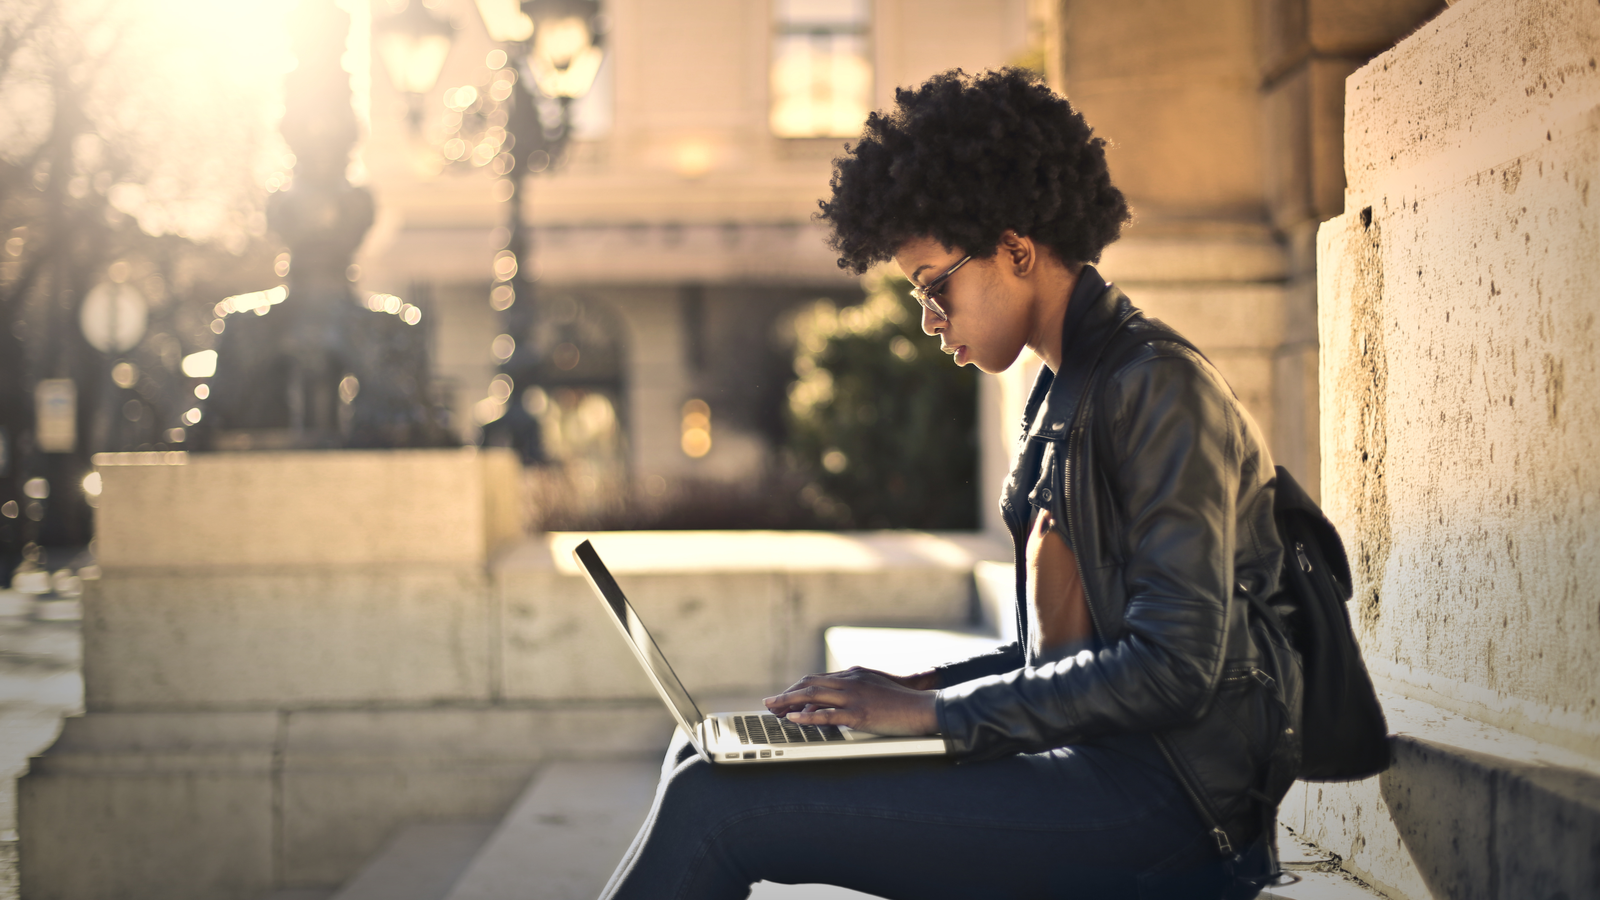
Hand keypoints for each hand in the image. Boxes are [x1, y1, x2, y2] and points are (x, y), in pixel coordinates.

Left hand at [763, 667, 939, 735]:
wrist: (924, 707)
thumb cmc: (902, 702)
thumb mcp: (875, 688)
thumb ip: (853, 692)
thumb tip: (831, 705)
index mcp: (854, 675)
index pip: (818, 680)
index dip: (798, 689)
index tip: (785, 697)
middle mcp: (850, 682)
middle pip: (809, 684)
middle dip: (787, 694)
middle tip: (771, 703)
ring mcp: (854, 697)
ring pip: (812, 696)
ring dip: (788, 702)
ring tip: (773, 710)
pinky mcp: (859, 715)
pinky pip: (826, 715)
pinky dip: (806, 717)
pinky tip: (794, 719)